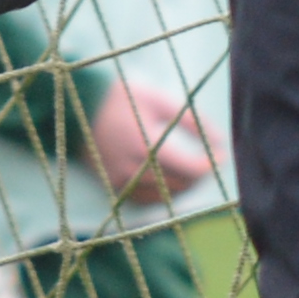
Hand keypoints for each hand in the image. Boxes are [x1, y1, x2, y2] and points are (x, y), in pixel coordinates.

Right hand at [84, 76, 215, 205]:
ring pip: (166, 196)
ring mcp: (121, 180)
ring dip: (183, 184)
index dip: (211, 165)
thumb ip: (192, 122)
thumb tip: (220, 141)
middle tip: (208, 158)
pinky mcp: (112, 185)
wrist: (76, 106)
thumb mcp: (160, 102)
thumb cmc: (122, 97)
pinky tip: (167, 175)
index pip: (192, 170)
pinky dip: (162, 192)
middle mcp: (133, 169)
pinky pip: (146, 199)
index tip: (222, 155)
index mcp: (147, 147)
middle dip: (199, 174)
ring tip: (191, 166)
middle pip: (181, 185)